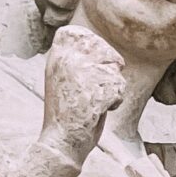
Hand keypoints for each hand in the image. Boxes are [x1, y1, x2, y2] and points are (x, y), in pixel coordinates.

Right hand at [39, 24, 125, 168]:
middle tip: (99, 88)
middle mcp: (67, 61)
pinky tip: (100, 111)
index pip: (76, 33)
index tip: (95, 62)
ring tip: (94, 103)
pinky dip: (115, 102)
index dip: (93, 45)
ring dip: (112, 89)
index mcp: (56, 57)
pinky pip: (119, 89)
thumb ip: (75, 61)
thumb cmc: (66, 115)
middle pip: (103, 51)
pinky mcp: (97, 91)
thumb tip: (101, 47)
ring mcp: (82, 75)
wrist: (61, 143)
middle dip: (109, 69)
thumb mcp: (63, 79)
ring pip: (114, 72)